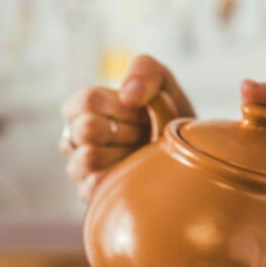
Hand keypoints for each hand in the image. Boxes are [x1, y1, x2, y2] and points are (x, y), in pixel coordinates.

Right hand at [60, 55, 193, 201]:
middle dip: (125, 130)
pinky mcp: (90, 195)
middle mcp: (77, 138)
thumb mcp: (163, 84)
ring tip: (140, 156)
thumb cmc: (168, 118)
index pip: (85, 101)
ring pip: (86, 159)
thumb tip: (128, 94)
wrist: (188, 158)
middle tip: (143, 136)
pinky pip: (95, 186)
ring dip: (122, 155)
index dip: (119, 107)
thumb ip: (145, 71)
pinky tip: (135, 175)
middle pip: (86, 128)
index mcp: (86, 108)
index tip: (142, 113)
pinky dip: (120, 179)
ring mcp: (80, 168)